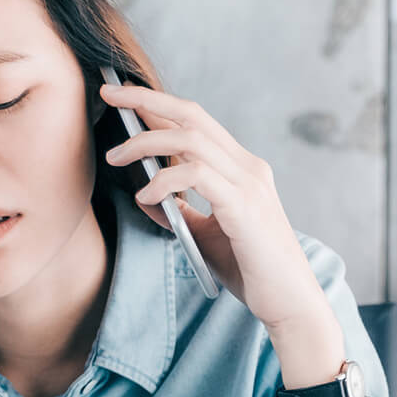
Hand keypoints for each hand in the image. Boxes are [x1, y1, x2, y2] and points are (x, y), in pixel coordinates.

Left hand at [99, 83, 327, 329]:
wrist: (288, 302)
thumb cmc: (250, 269)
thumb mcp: (205, 235)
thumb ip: (180, 212)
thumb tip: (145, 195)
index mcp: (241, 169)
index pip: (196, 122)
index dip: (158, 105)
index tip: (123, 96)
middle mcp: (248, 167)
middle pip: (192, 114)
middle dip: (146, 99)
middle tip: (108, 94)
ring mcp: (249, 184)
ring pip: (190, 139)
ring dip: (146, 142)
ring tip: (117, 156)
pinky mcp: (244, 206)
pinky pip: (196, 175)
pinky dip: (164, 181)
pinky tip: (147, 197)